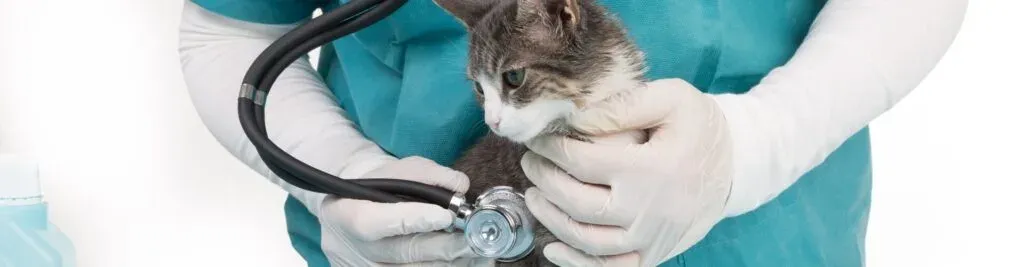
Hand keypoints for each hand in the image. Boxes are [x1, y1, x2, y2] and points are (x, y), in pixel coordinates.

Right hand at [318, 157, 493, 266]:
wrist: (360, 207)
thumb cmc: (383, 186)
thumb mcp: (399, 169)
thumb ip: (428, 174)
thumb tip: (460, 186)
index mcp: (346, 212)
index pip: (374, 222)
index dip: (411, 220)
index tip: (445, 216)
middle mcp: (355, 247)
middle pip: (402, 253)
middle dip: (443, 246)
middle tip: (474, 238)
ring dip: (450, 262)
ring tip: (478, 252)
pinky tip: (468, 262)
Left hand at [521, 79, 732, 265]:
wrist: (736, 165)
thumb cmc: (699, 127)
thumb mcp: (672, 98)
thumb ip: (624, 104)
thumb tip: (576, 119)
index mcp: (651, 168)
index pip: (582, 161)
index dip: (550, 149)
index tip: (536, 138)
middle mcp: (649, 209)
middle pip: (578, 203)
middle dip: (545, 181)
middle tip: (530, 163)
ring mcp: (651, 237)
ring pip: (587, 240)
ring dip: (552, 220)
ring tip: (535, 196)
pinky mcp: (654, 253)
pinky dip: (577, 264)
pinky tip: (553, 248)